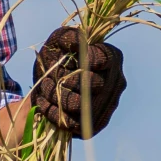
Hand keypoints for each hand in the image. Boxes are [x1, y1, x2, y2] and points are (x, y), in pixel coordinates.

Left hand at [30, 25, 125, 139]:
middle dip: (65, 80)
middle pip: (92, 84)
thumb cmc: (57, 58)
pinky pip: (72, 122)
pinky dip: (52, 112)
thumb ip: (68, 35)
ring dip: (56, 96)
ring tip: (45, 88)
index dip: (86, 57)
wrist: (47, 86)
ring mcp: (108, 105)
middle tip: (50, 77)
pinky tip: (44, 102)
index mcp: (112, 58)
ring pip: (80, 105)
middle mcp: (116, 82)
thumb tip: (75, 41)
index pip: (104, 58)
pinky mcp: (95, 125)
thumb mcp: (58, 41)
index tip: (69, 53)